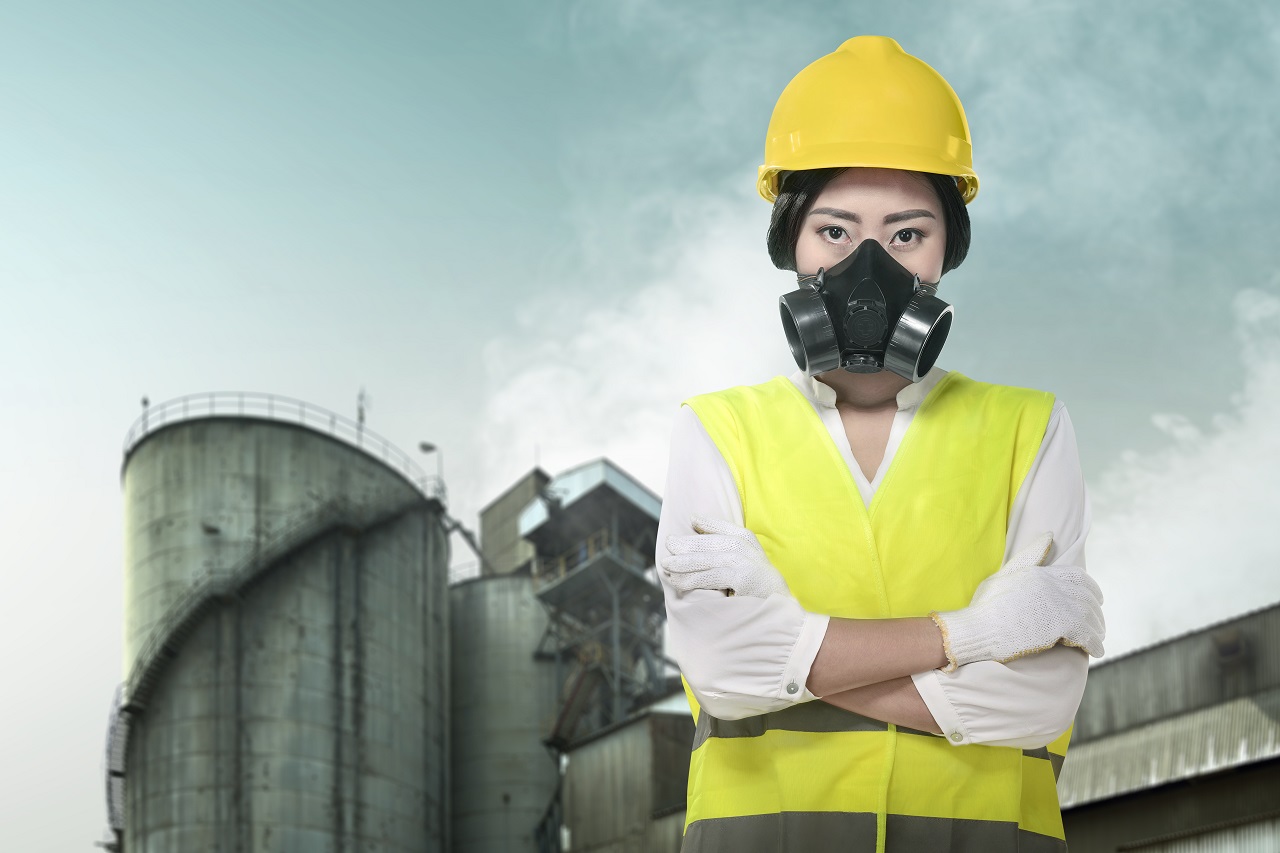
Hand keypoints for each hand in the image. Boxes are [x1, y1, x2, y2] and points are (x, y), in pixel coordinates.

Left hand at [661, 514, 790, 597]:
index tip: (691, 520)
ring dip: (682, 563)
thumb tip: (694, 521)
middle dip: (685, 544)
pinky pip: (709, 577)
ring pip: (705, 560)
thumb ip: (724, 542)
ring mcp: (743, 563)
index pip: (723, 526)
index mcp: (746, 538)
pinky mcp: (740, 579)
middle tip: (668, 546)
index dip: (706, 523)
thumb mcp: (746, 557)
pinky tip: (678, 581)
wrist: (782, 609)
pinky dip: (690, 579)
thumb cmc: (758, 584)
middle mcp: (745, 547)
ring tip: (666, 566)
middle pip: (708, 543)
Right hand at [931, 532, 1104, 670]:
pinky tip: (1096, 651)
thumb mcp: (1005, 574)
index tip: (1098, 599)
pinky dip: (1094, 644)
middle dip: (1097, 612)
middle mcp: (1052, 586)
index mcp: (1040, 573)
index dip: (1092, 589)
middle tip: (1099, 623)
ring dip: (1097, 630)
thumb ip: (1030, 557)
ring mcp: (1056, 606)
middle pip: (1087, 598)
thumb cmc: (985, 604)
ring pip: (1090, 617)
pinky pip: (1086, 635)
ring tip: (1098, 639)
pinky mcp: (1058, 626)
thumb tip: (1049, 535)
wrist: (977, 628)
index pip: (1078, 576)